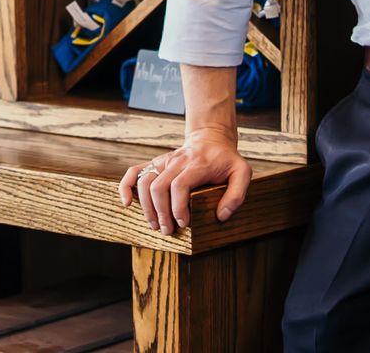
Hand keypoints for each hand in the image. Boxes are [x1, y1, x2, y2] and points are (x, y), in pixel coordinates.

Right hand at [117, 128, 250, 233]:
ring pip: (145, 181)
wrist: (211, 138)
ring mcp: (164, 161)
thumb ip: (236, 195)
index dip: (177, 207)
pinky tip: (127, 203)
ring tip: (155, 224)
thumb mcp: (242, 173)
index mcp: (197, 164)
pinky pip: (135, 171)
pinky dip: (126, 186)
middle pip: (158, 186)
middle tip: (168, 230)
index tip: (183, 223)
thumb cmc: (226, 160)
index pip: (179, 185)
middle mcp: (177, 161)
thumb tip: (221, 216)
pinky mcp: (156, 163)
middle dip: (161, 212)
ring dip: (146, 206)